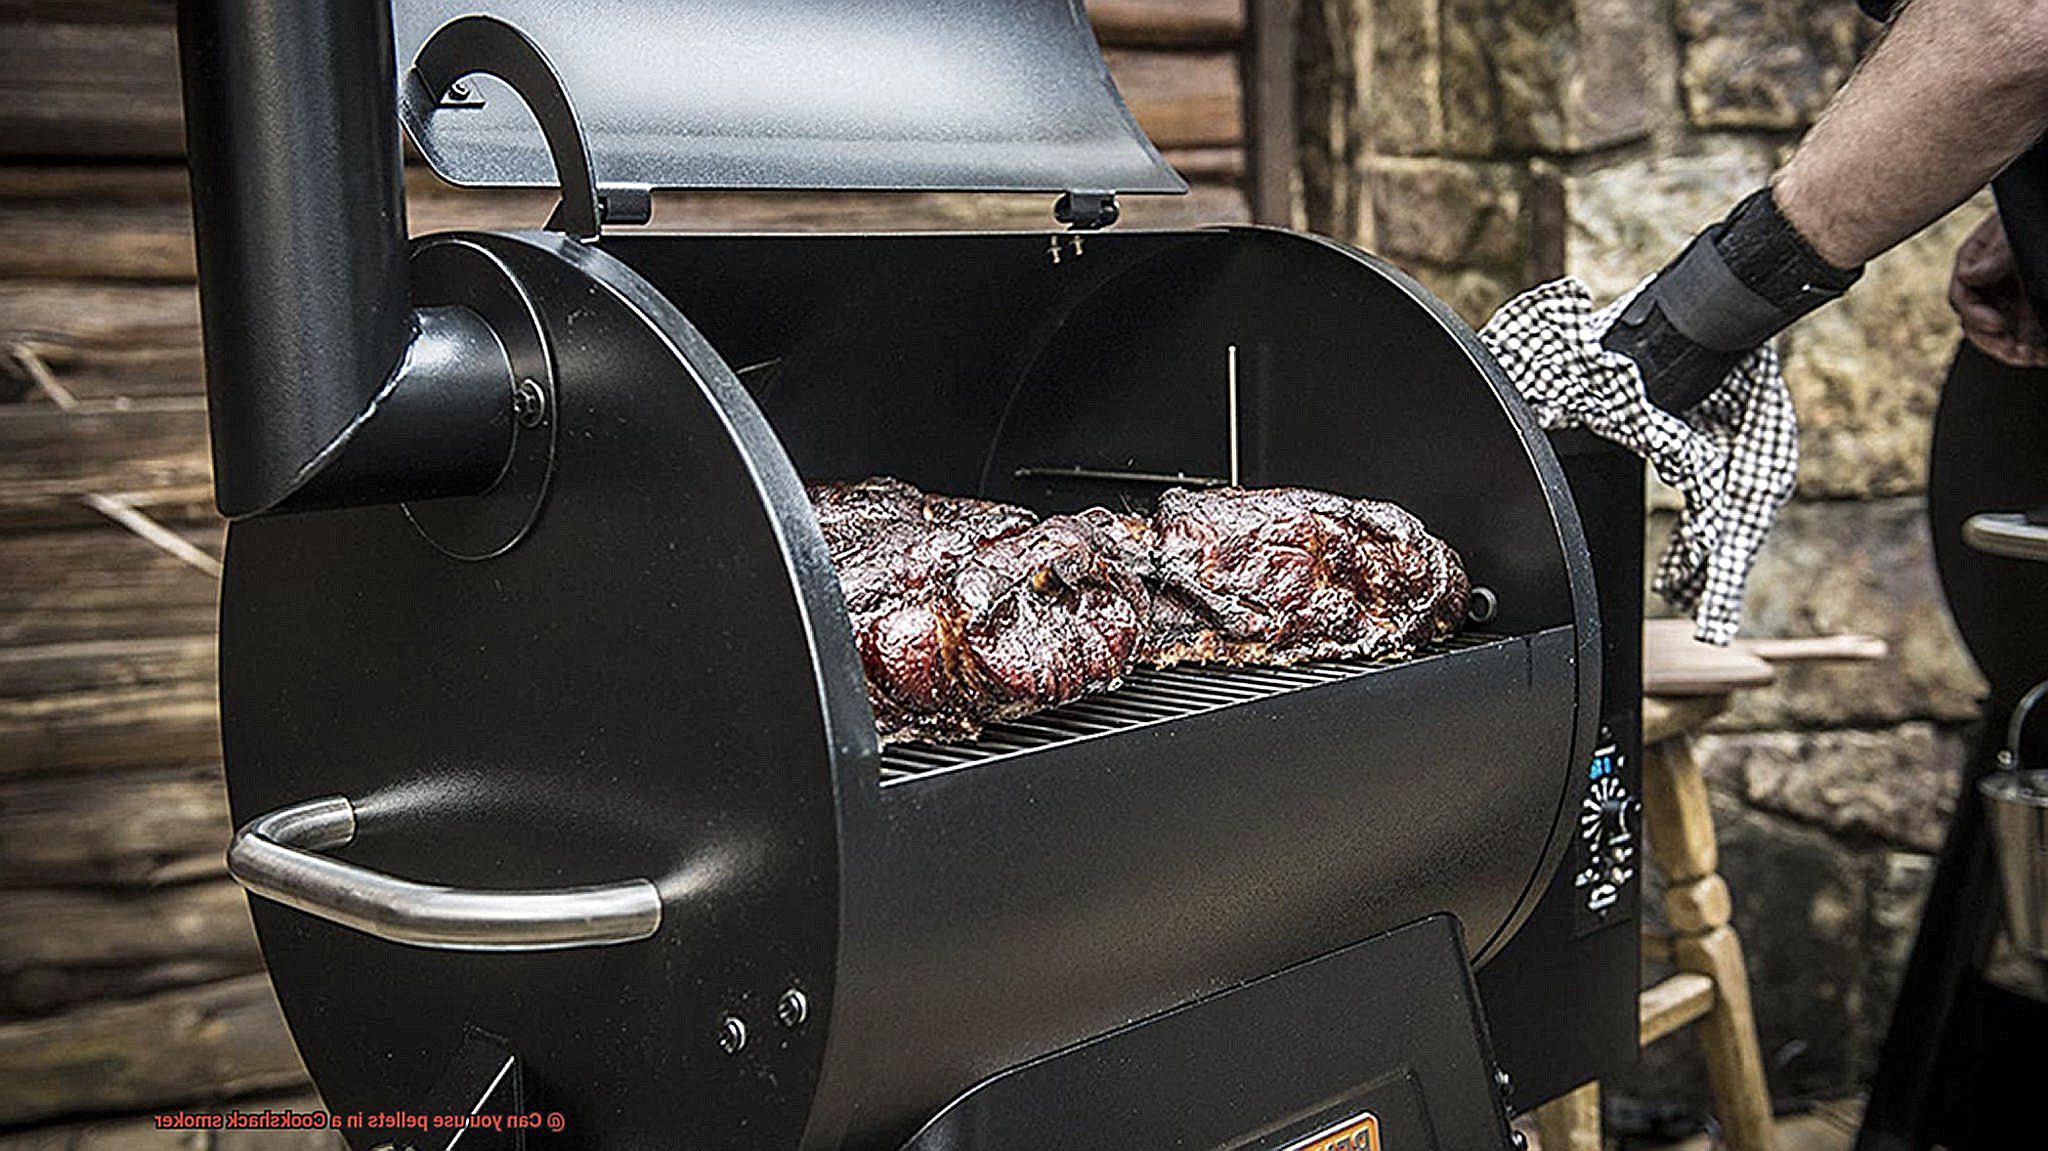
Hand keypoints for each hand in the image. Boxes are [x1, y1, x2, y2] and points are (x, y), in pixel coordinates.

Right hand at [1950, 211, 2047, 367]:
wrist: (2045, 214)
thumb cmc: (2030, 216)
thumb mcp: (2010, 231)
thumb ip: (1993, 253)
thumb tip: (1970, 277)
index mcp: (1973, 264)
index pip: (1962, 298)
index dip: (1976, 316)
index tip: (1999, 324)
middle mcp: (1986, 286)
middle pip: (1976, 324)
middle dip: (1994, 342)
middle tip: (2015, 351)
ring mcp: (2007, 299)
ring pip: (1999, 335)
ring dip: (2013, 350)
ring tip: (2032, 357)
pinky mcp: (2028, 309)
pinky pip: (2024, 334)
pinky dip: (2032, 347)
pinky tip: (2043, 354)